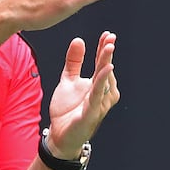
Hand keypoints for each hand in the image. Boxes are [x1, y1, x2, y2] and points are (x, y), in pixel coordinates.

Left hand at [46, 31, 119, 158]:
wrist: (59, 135)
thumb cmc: (67, 109)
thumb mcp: (68, 80)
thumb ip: (74, 62)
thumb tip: (78, 39)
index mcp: (97, 85)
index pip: (101, 63)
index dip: (104, 49)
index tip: (107, 34)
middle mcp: (102, 93)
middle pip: (105, 70)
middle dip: (107, 53)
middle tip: (110, 38)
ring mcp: (98, 103)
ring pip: (104, 81)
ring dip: (106, 65)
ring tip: (108, 48)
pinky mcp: (92, 113)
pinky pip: (98, 96)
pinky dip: (102, 83)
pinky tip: (106, 70)